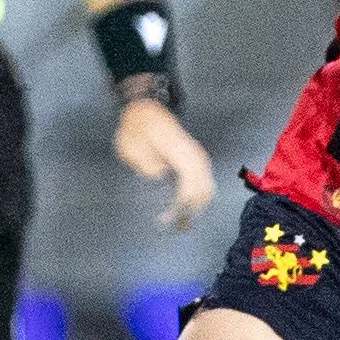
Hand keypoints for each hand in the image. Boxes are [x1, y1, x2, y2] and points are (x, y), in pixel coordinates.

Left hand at [113, 96, 214, 228]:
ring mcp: (197, 156)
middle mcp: (193, 154)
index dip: (180, 205)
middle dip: (190, 212)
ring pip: (207, 187)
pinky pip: (205, 183)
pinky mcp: (196, 160)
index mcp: (177, 150)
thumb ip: (146, 163)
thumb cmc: (136, 129)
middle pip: (202, 189)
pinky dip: (198, 198)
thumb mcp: (131, 146)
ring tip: (182, 225)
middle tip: (174, 228)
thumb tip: (160, 178)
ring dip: (196, 208)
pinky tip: (189, 211)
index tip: (166, 219)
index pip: (188, 183)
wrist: (145, 110)